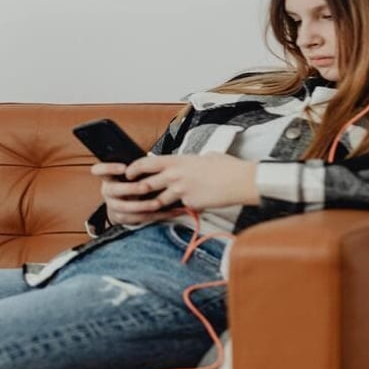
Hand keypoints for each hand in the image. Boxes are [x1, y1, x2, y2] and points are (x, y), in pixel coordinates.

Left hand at [94, 154, 259, 224]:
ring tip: (149, 206)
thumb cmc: (226, 167)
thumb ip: (191, 162)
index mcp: (177, 160)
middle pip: (146, 184)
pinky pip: (179, 208)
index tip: (128, 173)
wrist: (240, 181)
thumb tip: (189, 162)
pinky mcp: (190, 204)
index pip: (146, 163)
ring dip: (155, 204)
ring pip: (159, 200)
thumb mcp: (205, 157)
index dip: (133, 169)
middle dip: (137, 191)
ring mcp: (181, 191)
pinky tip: (180, 211)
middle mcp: (175, 175)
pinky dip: (178, 210)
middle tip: (132, 194)